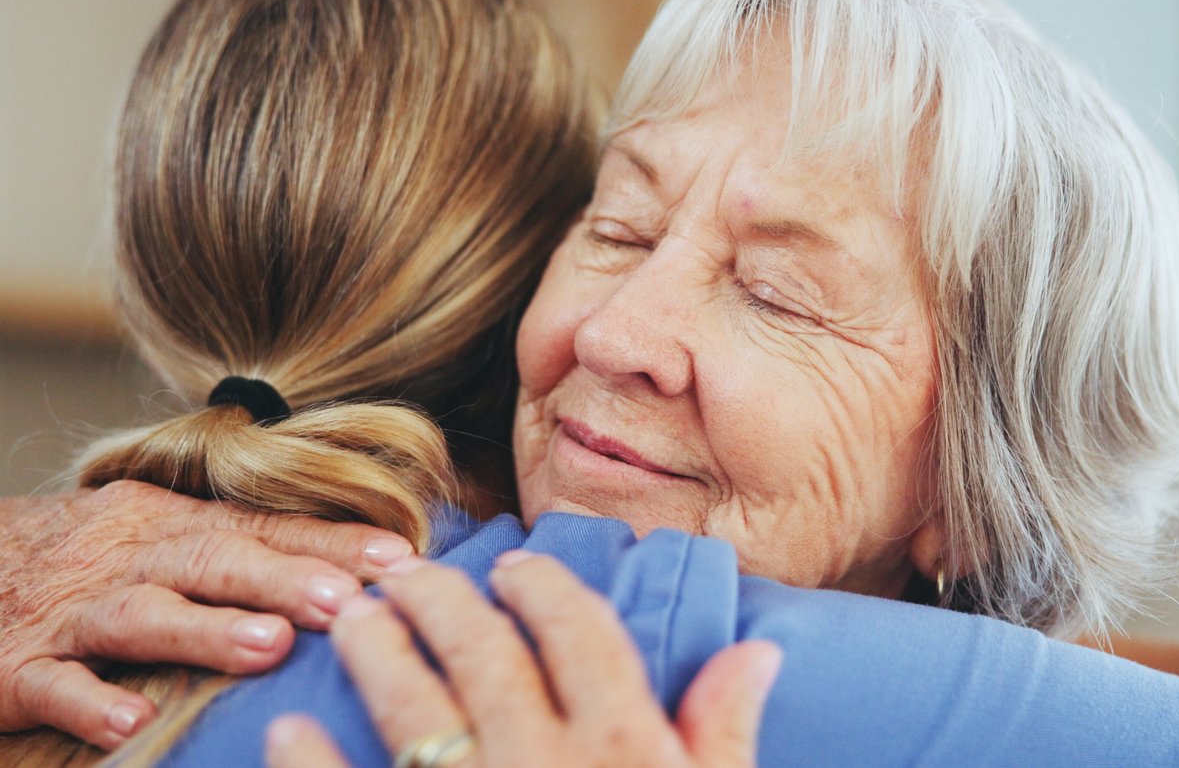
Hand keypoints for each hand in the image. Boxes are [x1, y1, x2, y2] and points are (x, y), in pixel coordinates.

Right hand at [0, 479, 413, 749]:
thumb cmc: (89, 556)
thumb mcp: (161, 533)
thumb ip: (237, 548)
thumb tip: (345, 570)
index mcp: (174, 524)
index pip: (265, 527)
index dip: (331, 541)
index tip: (401, 561)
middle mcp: (132, 557)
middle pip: (214, 560)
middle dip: (285, 579)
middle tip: (348, 603)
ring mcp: (74, 610)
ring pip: (143, 614)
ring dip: (206, 631)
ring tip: (269, 649)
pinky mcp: (17, 666)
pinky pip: (51, 683)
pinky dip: (90, 701)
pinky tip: (132, 723)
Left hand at [265, 552, 780, 767]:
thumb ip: (724, 733)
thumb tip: (755, 650)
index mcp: (623, 748)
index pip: (580, 633)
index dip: (546, 587)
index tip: (516, 566)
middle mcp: (545, 764)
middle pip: (484, 650)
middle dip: (443, 598)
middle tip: (408, 572)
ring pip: (413, 705)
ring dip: (378, 651)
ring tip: (354, 617)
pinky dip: (312, 765)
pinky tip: (288, 730)